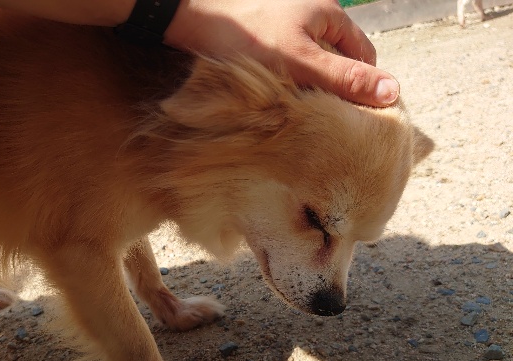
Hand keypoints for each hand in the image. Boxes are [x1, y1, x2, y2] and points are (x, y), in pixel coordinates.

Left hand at [164, 0, 398, 106]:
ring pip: (314, 66)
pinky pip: (291, 66)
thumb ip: (344, 79)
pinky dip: (292, 84)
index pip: (365, 56)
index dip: (364, 87)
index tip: (357, 117)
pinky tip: (280, 102)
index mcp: (330, 15)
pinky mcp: (268, 39)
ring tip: (301, 114)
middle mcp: (313, 17)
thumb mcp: (301, 63)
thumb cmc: (247, 39)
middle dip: (336, 90)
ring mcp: (289, 27)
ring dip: (312, 89)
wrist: (192, 24)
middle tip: (326, 121)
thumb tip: (392, 92)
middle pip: (339, 62)